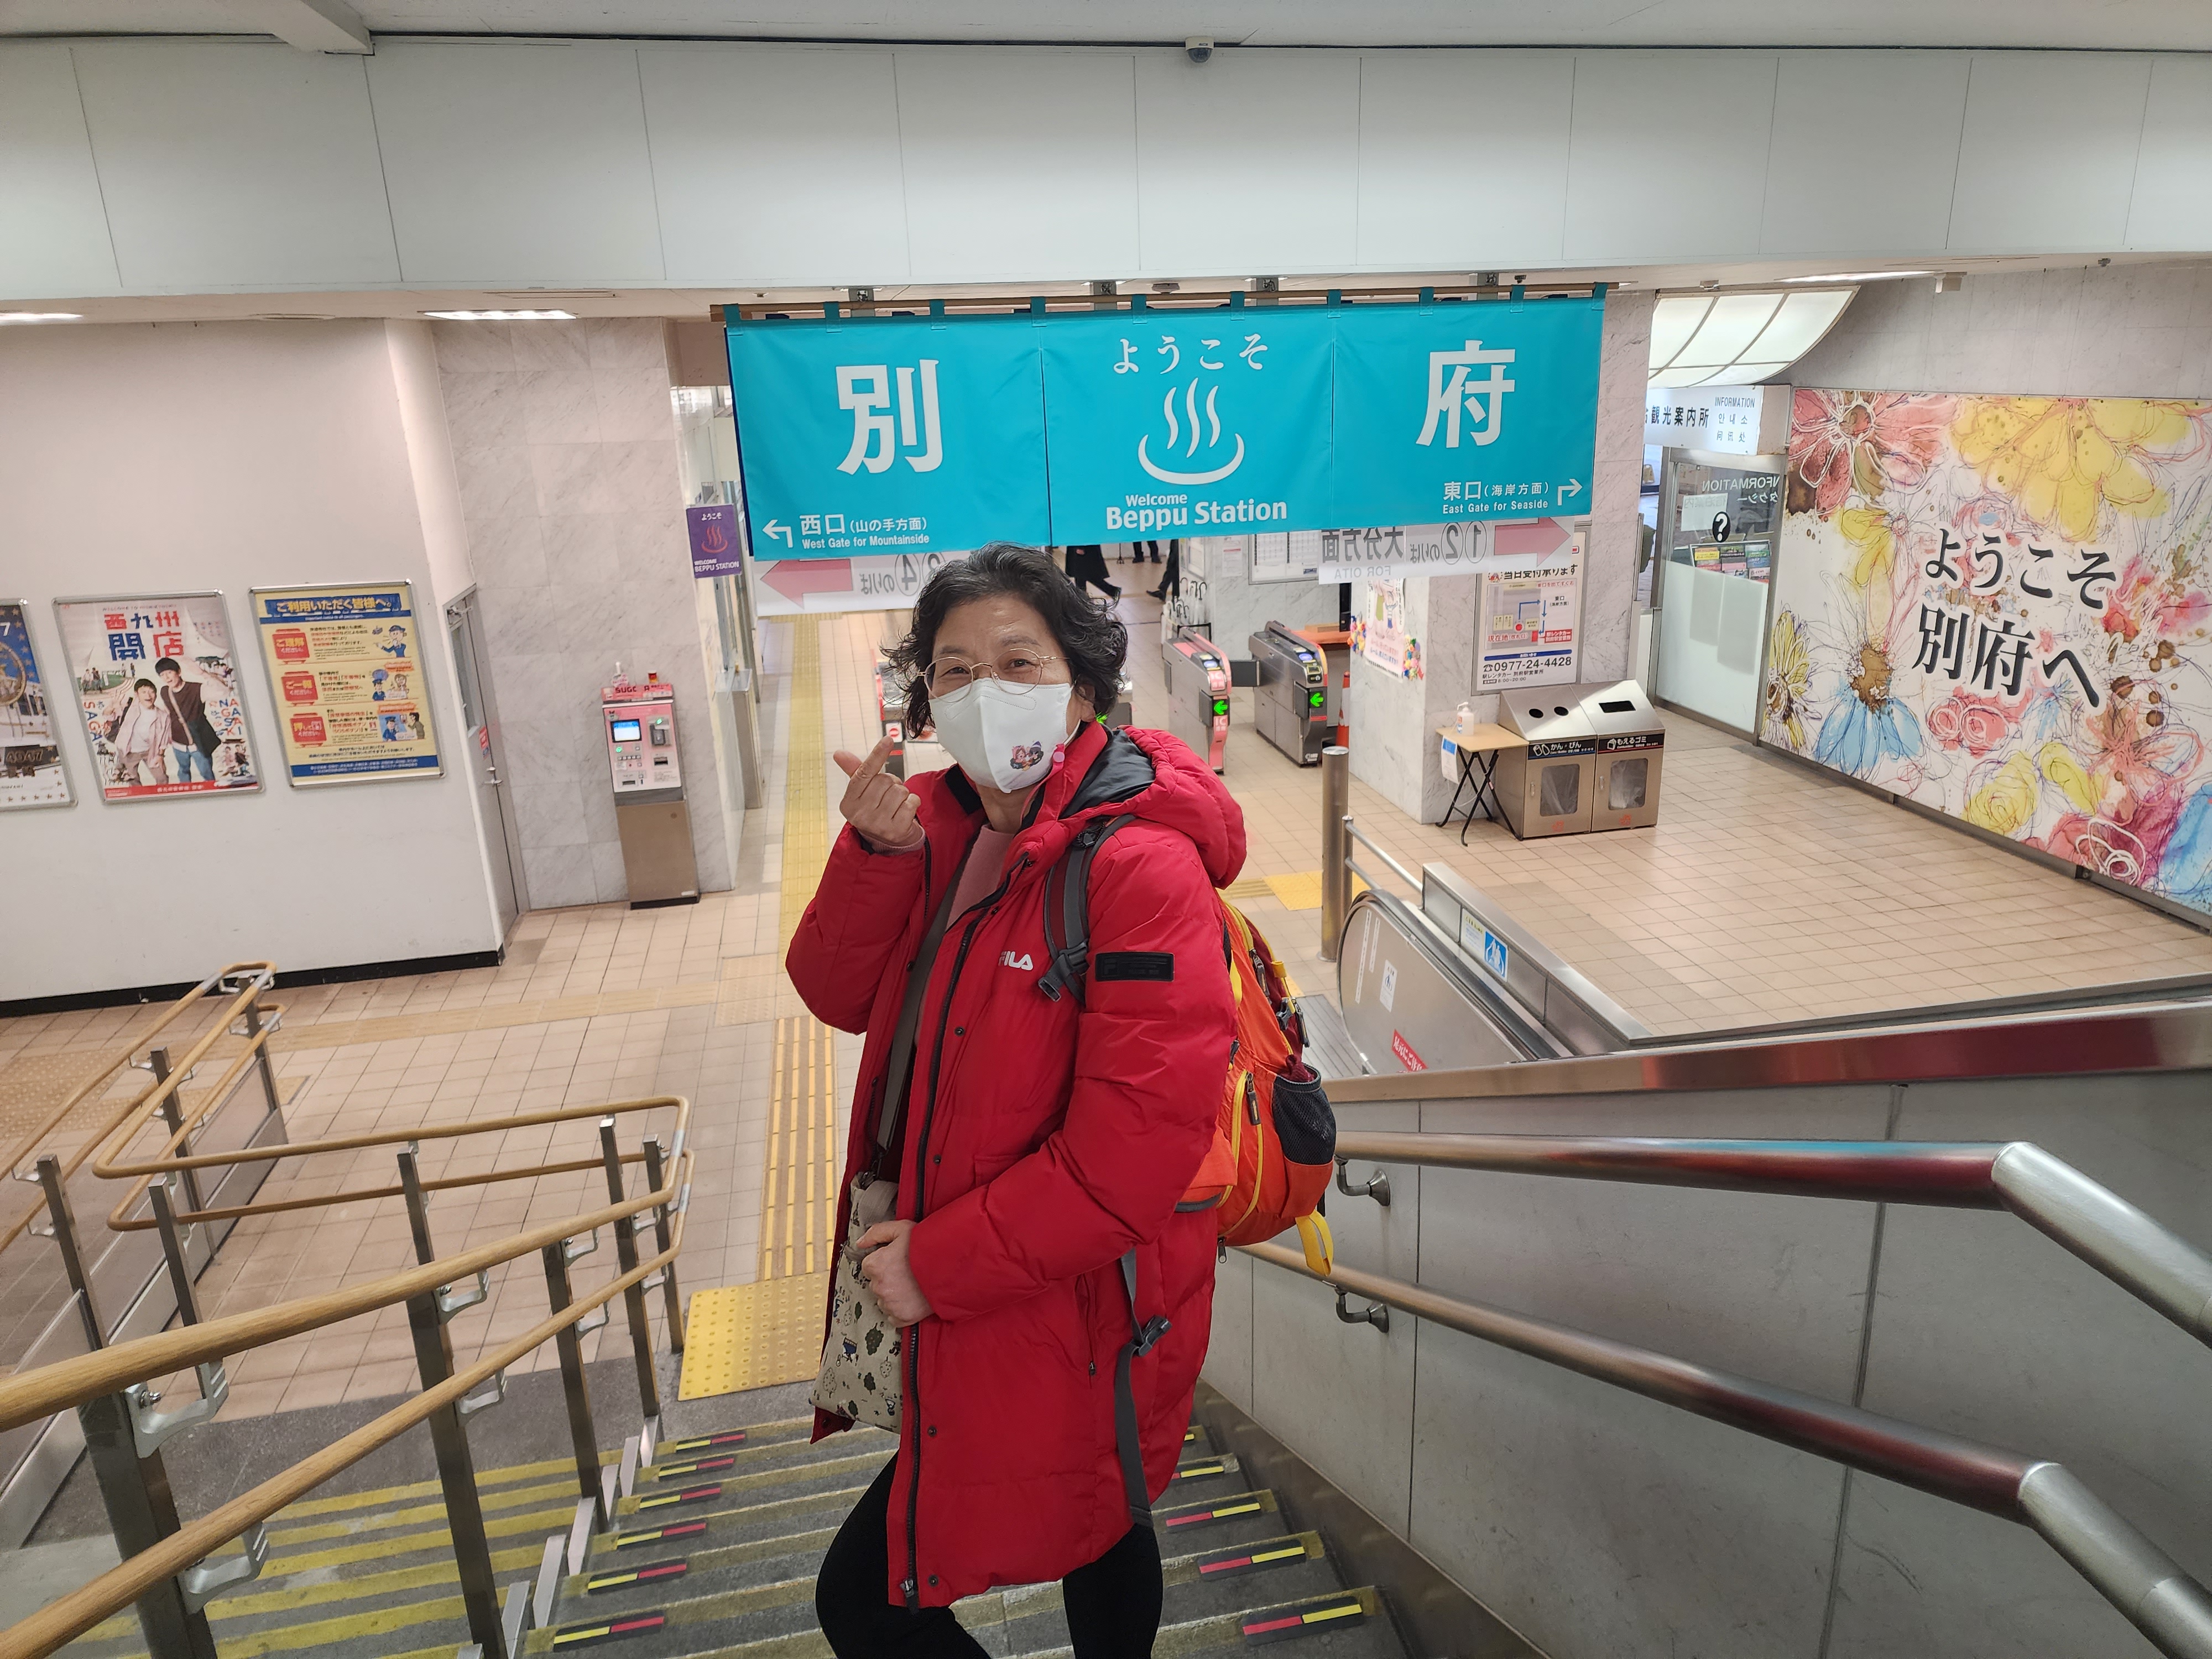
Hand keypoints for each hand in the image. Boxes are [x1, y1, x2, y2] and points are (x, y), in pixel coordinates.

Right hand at [834, 735, 923, 851]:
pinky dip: (913, 803)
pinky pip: (911, 802)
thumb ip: (855, 771)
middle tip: (888, 795)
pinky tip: (904, 812)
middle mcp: (860, 815)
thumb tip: (838, 753)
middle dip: (892, 783)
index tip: (888, 739)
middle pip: (885, 780)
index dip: (877, 755)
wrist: (888, 841)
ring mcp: (877, 824)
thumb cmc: (875, 809)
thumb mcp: (862, 792)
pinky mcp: (896, 830)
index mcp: (848, 803)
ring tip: (896, 804)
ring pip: (900, 791)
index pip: (864, 773)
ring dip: (903, 794)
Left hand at [853, 1220, 933, 1325]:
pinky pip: (893, 1317)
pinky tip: (912, 1298)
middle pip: (876, 1284)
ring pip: (884, 1300)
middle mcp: (880, 1286)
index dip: (882, 1262)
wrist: (952, 1268)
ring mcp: (891, 1304)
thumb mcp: (902, 1229)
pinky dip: (900, 1310)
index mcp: (876, 1265)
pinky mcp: (903, 1317)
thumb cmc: (928, 1247)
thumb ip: (877, 1232)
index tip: (895, 1261)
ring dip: (893, 1295)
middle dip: (887, 1278)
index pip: (868, 1266)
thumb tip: (860, 1243)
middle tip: (906, 1272)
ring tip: (911, 1284)